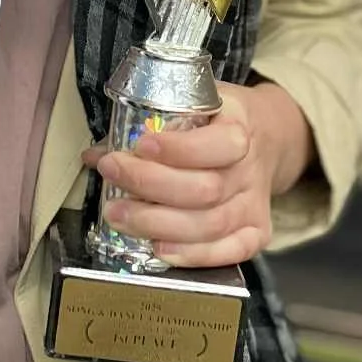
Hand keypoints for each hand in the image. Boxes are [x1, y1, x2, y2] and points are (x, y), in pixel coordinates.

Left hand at [83, 80, 313, 267]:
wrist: (266, 138)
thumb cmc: (217, 123)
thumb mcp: (192, 106)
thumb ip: (147, 127)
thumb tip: (95, 154)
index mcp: (239, 128)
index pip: (216, 145)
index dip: (177, 150)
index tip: (140, 146)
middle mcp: (250, 169)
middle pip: (205, 190)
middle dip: (150, 186)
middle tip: (113, 176)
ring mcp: (255, 204)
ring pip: (210, 225)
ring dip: (157, 224)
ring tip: (119, 215)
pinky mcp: (257, 232)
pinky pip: (229, 251)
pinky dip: (192, 255)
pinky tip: (159, 248)